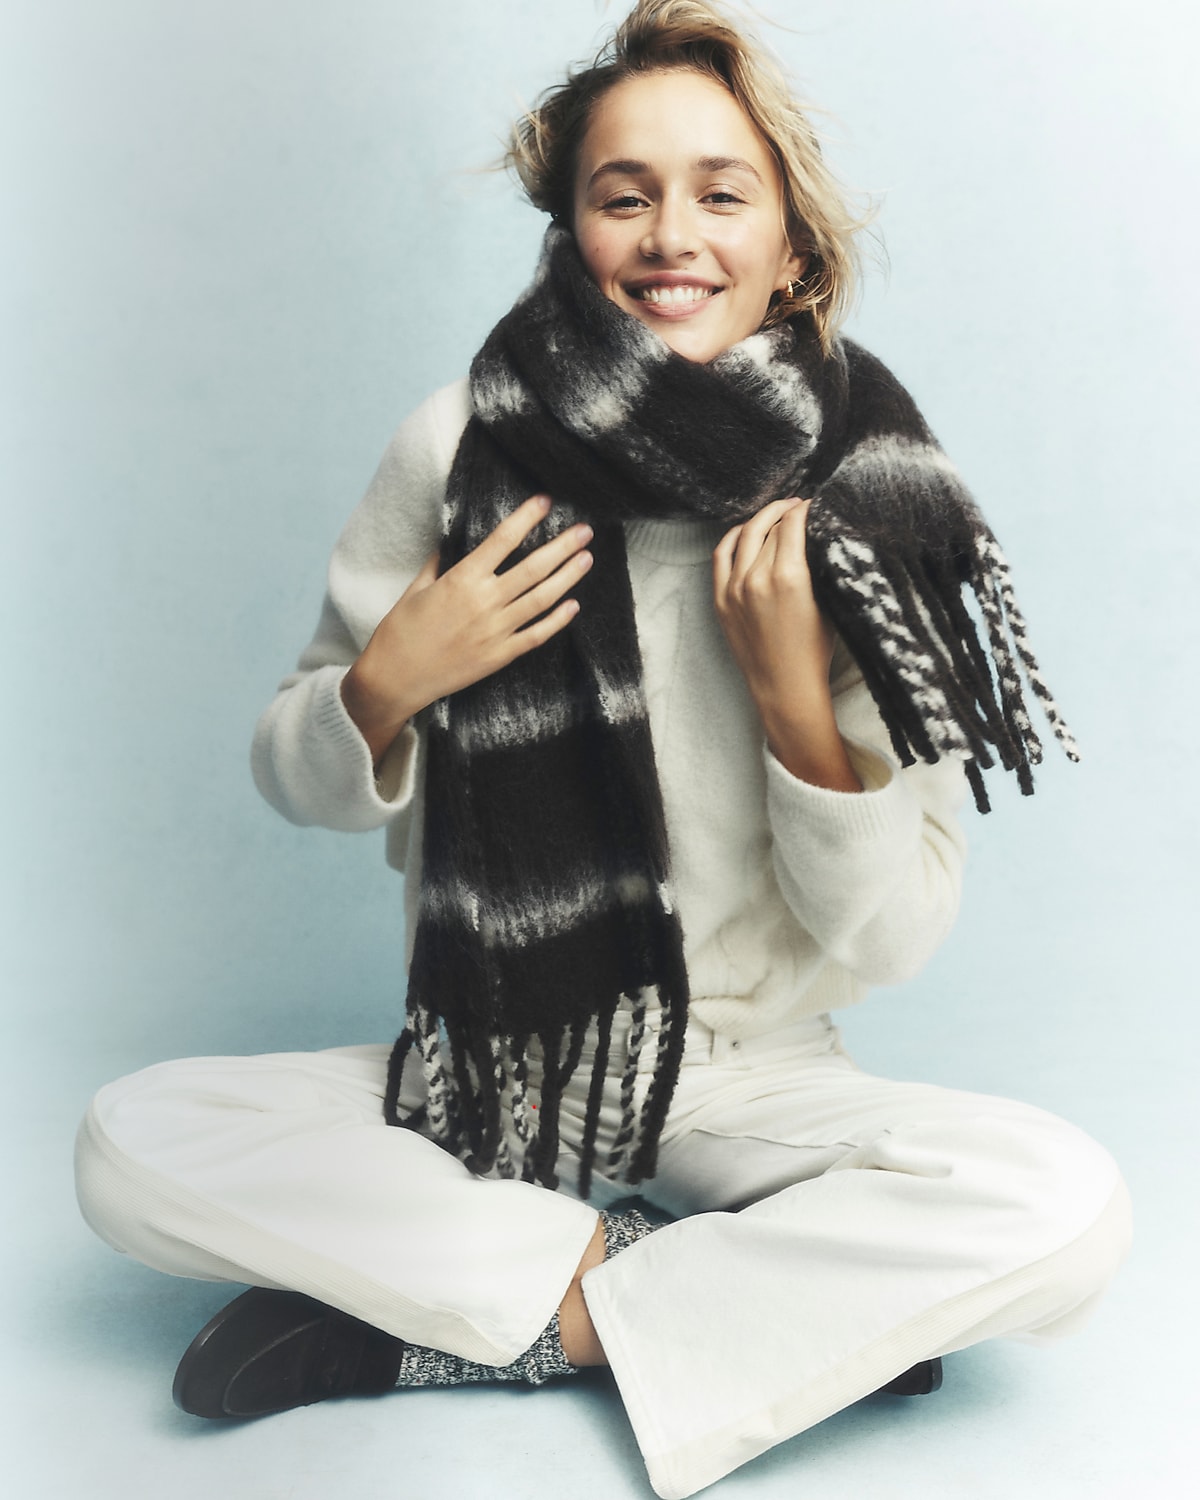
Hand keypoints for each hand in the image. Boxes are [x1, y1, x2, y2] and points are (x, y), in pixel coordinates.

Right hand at [342, 494, 592, 763]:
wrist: (395, 679)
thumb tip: (457, 542)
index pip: (502, 540)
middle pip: (533, 568)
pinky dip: (557, 620)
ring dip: (567, 577)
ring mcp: (495, 631)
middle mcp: (484, 602)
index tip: (545, 501)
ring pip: (542, 599)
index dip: (527, 518)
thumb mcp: (416, 588)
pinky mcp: (500, 656)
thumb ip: (440, 563)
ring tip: (586, 559)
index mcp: (461, 579)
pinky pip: (536, 635)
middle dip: (562, 546)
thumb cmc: (400, 631)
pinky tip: (573, 605)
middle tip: (584, 530)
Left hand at [713, 498, 860, 790]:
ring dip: (760, 519)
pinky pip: (721, 555)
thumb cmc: (813, 650)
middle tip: (797, 505)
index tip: (813, 504)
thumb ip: (817, 566)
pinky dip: (733, 537)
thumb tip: (815, 535)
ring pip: (745, 535)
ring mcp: (734, 589)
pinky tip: (745, 530)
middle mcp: (757, 578)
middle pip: (770, 528)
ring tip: (774, 513)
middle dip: (785, 512)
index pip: (793, 524)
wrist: (784, 688)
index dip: (804, 508)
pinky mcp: (721, 600)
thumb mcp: (827, 603)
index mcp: (789, 577)